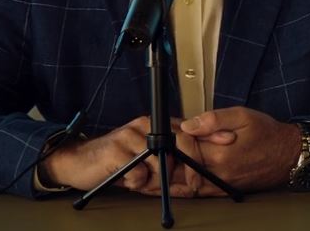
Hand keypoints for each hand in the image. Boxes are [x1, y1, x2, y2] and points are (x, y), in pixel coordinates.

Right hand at [40, 116, 217, 196]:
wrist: (80, 162)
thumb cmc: (118, 163)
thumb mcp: (148, 163)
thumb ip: (170, 164)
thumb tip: (194, 177)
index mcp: (155, 125)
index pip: (188, 128)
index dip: (210, 134)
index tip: (229, 141)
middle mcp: (145, 125)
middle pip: (179, 141)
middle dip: (190, 167)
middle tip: (193, 185)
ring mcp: (130, 135)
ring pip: (161, 160)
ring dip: (157, 179)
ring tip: (144, 182)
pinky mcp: (116, 149)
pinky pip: (139, 172)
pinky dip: (138, 182)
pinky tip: (129, 180)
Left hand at [178, 106, 302, 194]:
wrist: (289, 155)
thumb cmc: (268, 134)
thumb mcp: (243, 116)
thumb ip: (214, 119)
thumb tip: (188, 125)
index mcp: (220, 153)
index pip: (183, 146)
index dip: (175, 134)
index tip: (174, 126)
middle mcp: (217, 172)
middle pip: (180, 165)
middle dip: (170, 152)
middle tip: (165, 141)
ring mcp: (219, 184)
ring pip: (184, 181)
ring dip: (172, 170)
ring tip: (169, 157)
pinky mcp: (223, 190)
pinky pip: (196, 192)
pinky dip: (182, 185)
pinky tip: (178, 176)